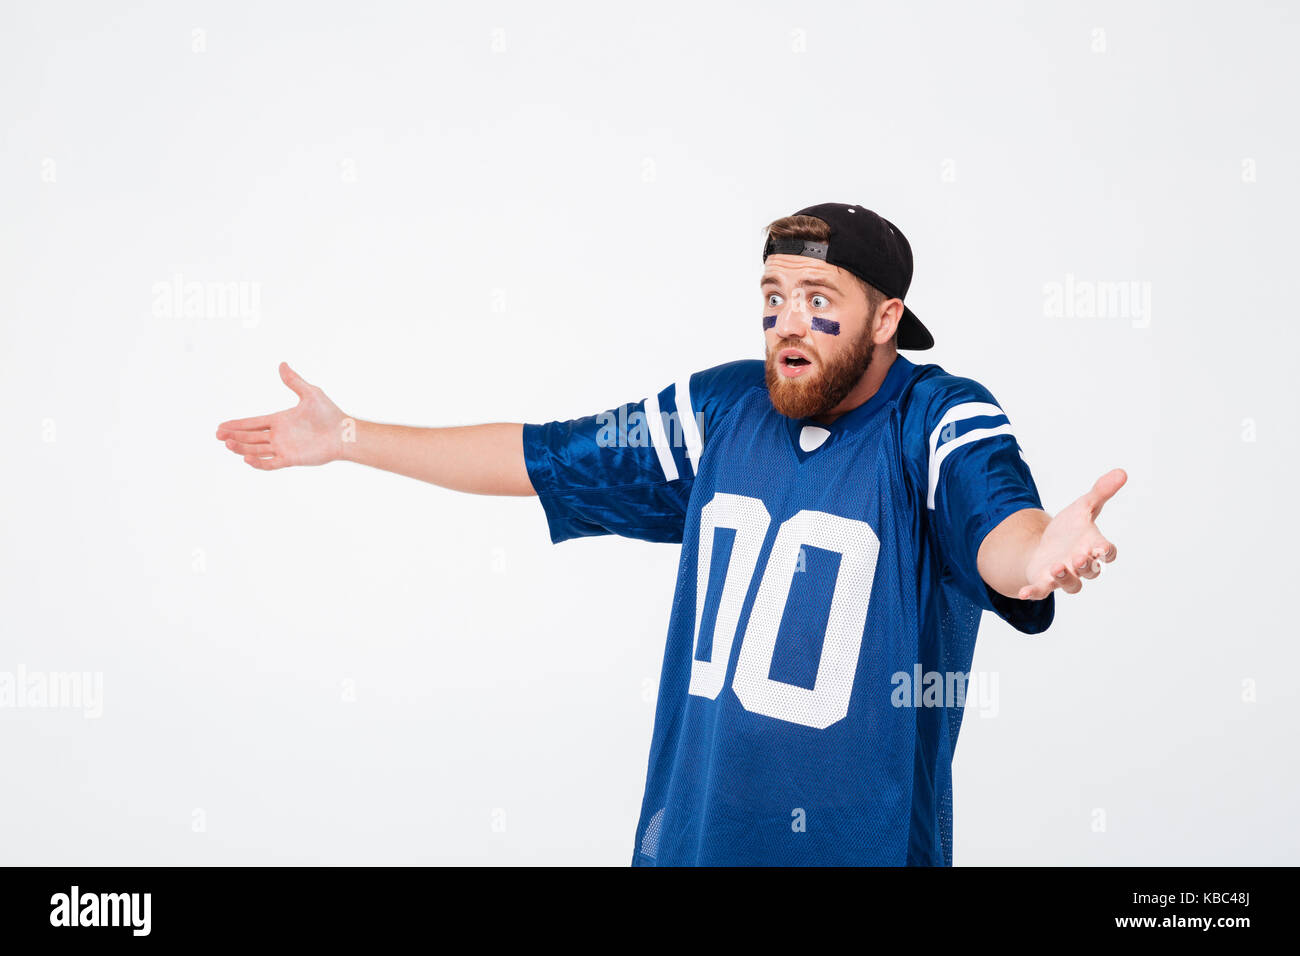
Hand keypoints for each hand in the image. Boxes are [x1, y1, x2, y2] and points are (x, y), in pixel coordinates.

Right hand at [215, 363, 348, 469]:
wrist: (344, 433)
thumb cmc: (329, 414)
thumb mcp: (310, 393)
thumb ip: (294, 381)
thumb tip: (282, 364)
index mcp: (280, 420)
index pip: (253, 423)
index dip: (237, 424)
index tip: (221, 426)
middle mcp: (279, 435)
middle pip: (250, 437)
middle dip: (234, 436)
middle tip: (218, 435)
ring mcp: (284, 448)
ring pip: (256, 449)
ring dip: (241, 447)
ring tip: (227, 444)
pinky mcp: (291, 459)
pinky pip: (270, 462)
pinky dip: (258, 462)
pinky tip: (246, 458)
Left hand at [1017, 468, 1125, 599]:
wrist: (1045, 545)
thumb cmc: (1070, 529)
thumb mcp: (1082, 507)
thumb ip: (1100, 492)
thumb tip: (1122, 472)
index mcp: (1093, 547)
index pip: (1108, 552)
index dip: (1107, 552)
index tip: (1103, 548)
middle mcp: (1082, 565)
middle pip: (1091, 571)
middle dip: (1086, 566)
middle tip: (1079, 558)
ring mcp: (1064, 576)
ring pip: (1071, 584)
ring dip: (1065, 578)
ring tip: (1056, 567)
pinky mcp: (1044, 582)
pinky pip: (1040, 591)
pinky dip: (1033, 593)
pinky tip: (1022, 593)